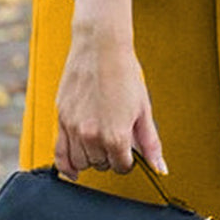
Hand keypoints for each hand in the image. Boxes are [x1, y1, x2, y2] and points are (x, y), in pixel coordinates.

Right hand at [54, 0, 167, 179]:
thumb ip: (150, 143)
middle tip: (115, 137)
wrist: (101, 48)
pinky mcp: (61, 118)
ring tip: (100, 142)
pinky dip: (66, 166)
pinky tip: (73, 171)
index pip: (122, 166)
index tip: (130, 150)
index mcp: (116, 135)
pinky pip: (59, 154)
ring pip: (81, 162)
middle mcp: (92, 135)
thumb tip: (160, 169)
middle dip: (111, 156)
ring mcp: (74, 128)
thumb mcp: (143, 109)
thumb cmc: (125, 74)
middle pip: (102, 165)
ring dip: (92, 157)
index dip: (129, 160)